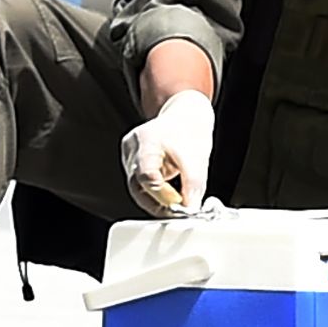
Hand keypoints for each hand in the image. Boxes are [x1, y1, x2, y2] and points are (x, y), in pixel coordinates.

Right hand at [120, 90, 214, 214]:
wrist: (185, 116)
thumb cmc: (190, 130)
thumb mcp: (198, 158)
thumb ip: (193, 186)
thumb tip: (189, 209)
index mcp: (146, 140)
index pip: (145, 175)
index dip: (162, 195)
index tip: (181, 204)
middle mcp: (132, 148)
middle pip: (138, 186)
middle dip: (160, 202)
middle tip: (181, 210)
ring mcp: (129, 156)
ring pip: (138, 189)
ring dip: (158, 200)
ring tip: (179, 202)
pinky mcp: (132, 164)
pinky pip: (141, 185)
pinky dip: (156, 193)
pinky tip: (170, 194)